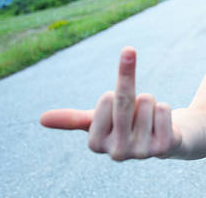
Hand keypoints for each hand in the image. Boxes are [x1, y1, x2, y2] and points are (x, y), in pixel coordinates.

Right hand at [40, 46, 181, 160]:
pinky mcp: (163, 147)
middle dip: (127, 76)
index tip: (116, 106)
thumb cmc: (125, 125)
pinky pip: (164, 109)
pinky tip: (161, 124)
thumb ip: (73, 119)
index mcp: (95, 144)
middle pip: (124, 100)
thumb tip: (41, 119)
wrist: (162, 139)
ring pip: (146, 101)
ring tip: (148, 117)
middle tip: (129, 53)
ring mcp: (141, 153)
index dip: (113, 95)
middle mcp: (117, 153)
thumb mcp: (98, 120)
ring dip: (150, 102)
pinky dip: (164, 108)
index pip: (106, 99)